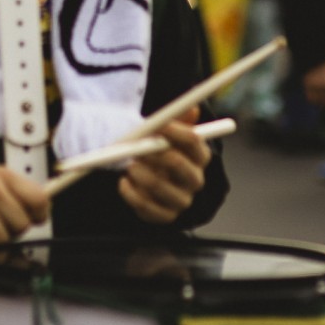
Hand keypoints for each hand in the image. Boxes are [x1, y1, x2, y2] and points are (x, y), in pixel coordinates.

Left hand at [119, 108, 210, 225]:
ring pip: (158, 186)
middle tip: (137, 147)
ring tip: (130, 166)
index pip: (194, 141)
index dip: (176, 131)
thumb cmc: (160, 153)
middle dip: (153, 153)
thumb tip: (192, 107)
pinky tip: (125, 182)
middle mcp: (195, 180)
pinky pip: (146, 206)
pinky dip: (130, 193)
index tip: (159, 124)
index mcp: (200, 157)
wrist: (152, 183)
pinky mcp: (166, 216)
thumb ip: (178, 120)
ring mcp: (181, 200)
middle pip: (177, 163)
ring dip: (139, 173)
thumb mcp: (169, 135)